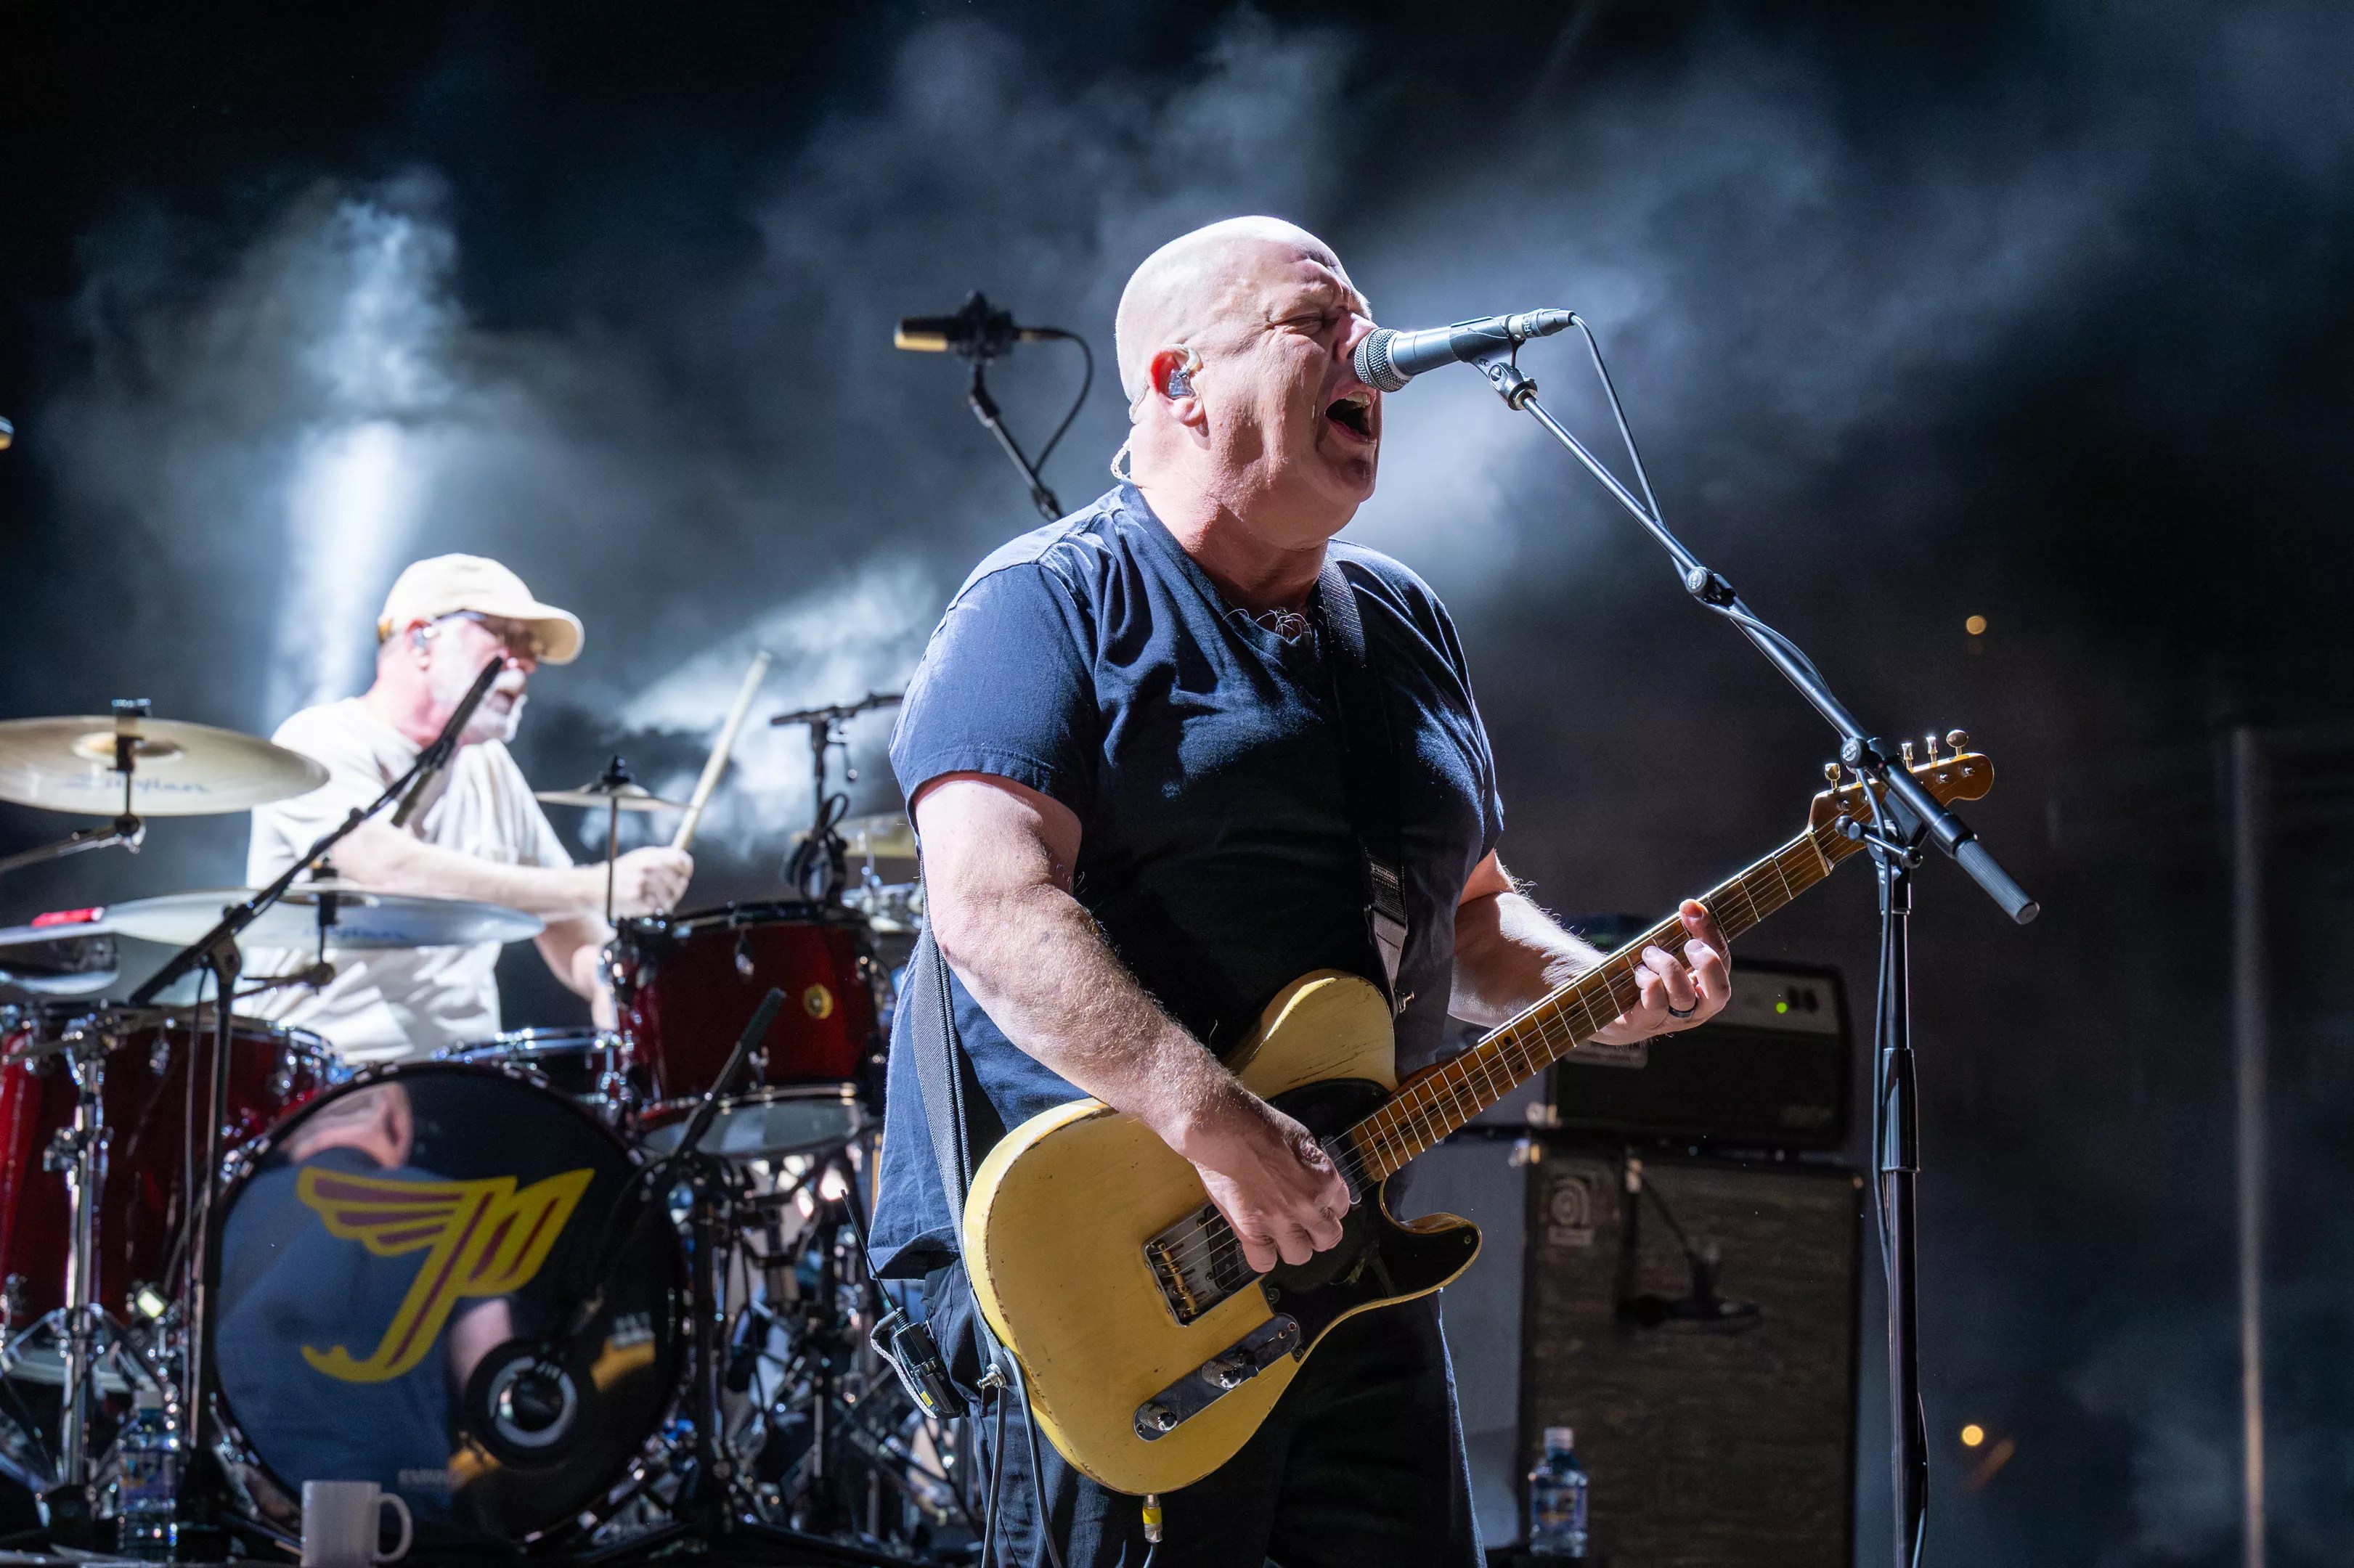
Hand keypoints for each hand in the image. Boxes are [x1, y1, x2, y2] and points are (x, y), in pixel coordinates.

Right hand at [609, 846, 692, 915]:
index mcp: (651, 855)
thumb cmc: (619, 873)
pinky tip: (649, 905)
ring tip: (659, 901)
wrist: (593, 885)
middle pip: (679, 880)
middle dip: (678, 889)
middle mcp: (649, 866)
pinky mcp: (638, 898)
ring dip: (668, 900)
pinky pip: (658, 906)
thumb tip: (682, 865)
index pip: (681, 860)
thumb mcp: (638, 858)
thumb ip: (659, 859)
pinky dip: (656, 907)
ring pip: (671, 895)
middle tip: (672, 893)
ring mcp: (644, 882)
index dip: (686, 869)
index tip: (685, 875)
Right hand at [1178, 1090, 1352, 1273]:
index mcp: (1325, 1180)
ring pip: (1300, 1255)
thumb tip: (1318, 1183)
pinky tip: (1259, 1242)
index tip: (1316, 1204)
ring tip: (1279, 1232)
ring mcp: (1279, 1220)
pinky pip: (1264, 1262)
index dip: (1327, 1207)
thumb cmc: (1259, 1125)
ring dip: (1292, 1245)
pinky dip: (1263, 1256)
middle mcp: (1307, 1204)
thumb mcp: (1303, 1138)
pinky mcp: (1251, 1230)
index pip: (1341, 1208)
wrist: (1224, 1128)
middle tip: (1303, 1223)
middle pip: (1328, 1238)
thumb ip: (1316, 1168)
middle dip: (1317, 1231)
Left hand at [1593, 899, 1730, 1042]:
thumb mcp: (1670, 953)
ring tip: (1650, 953)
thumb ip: (1684, 932)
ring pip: (1682, 995)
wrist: (1612, 1008)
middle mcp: (1695, 1010)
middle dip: (1707, 962)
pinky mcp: (1643, 1023)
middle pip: (1719, 993)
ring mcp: (1671, 1020)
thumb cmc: (1649, 975)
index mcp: (1707, 988)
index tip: (1690, 908)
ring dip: (1667, 966)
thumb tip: (1691, 906)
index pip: (1722, 961)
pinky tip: (1639, 972)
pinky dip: (1648, 982)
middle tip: (1688, 944)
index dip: (1709, 932)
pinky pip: (1654, 1004)